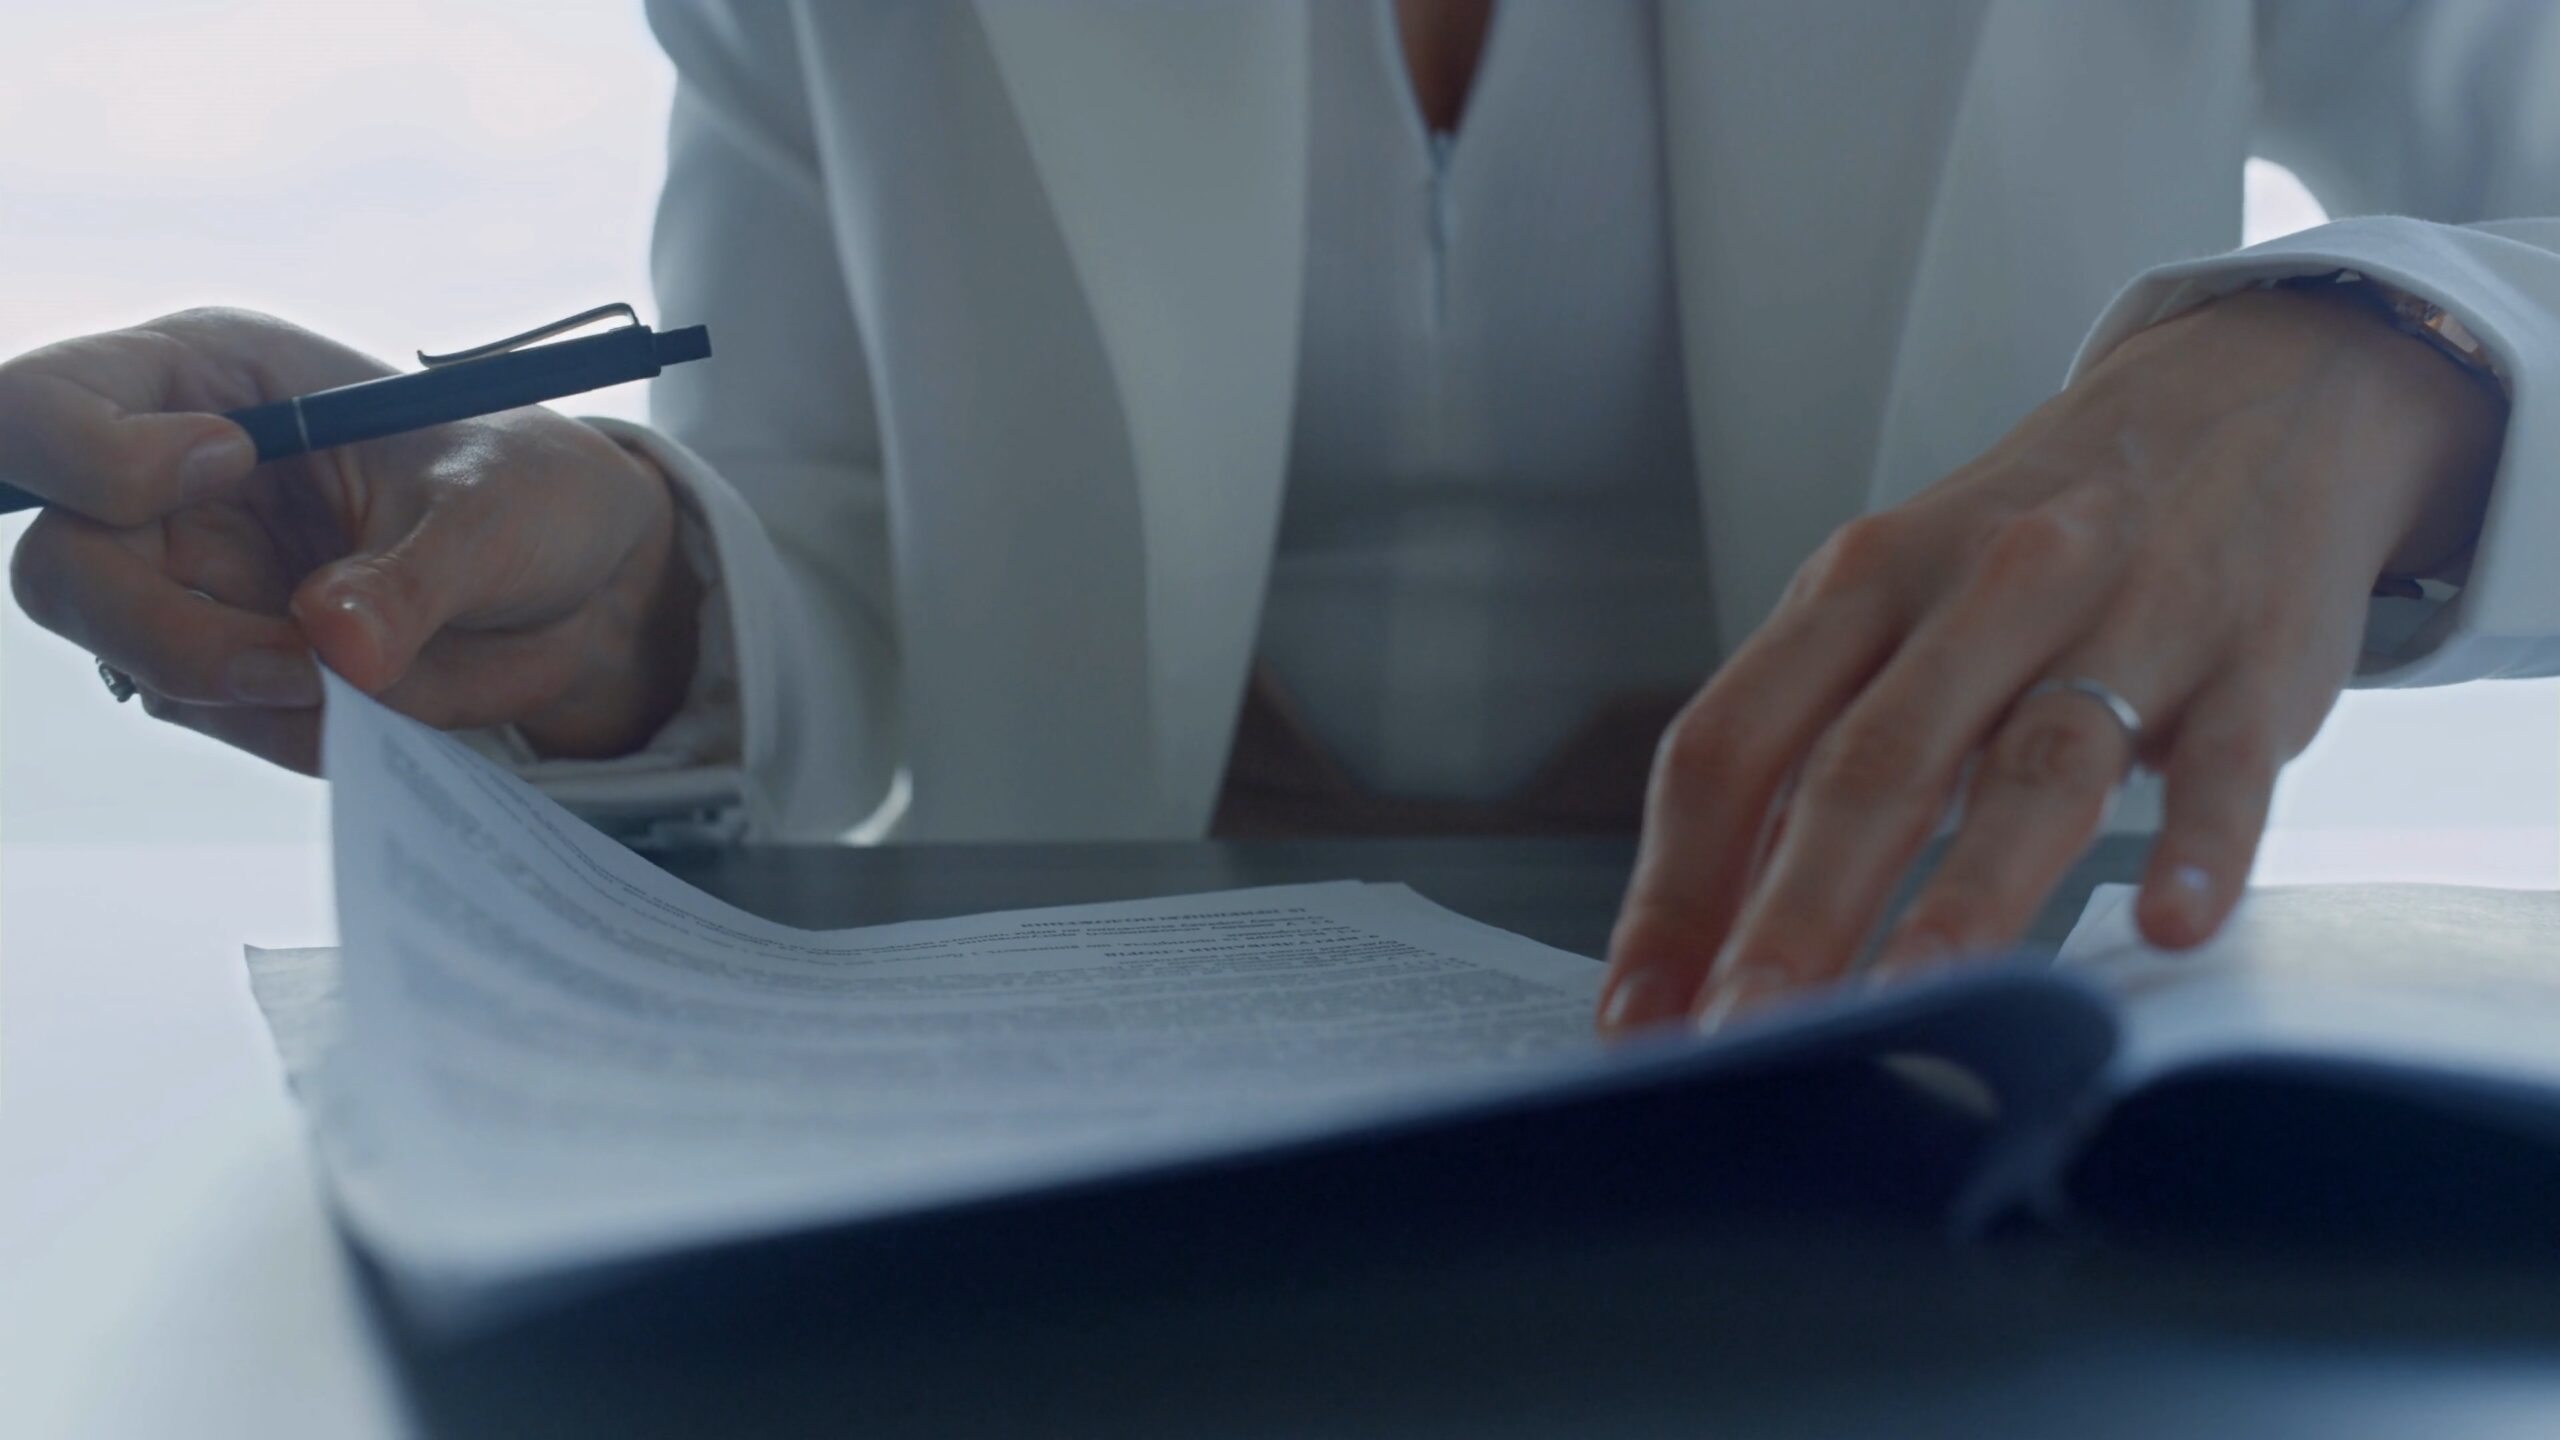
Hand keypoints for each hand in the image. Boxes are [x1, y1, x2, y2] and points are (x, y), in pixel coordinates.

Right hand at [4, 308, 697, 772]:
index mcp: (205, 379)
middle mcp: (166, 478)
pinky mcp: (224, 658)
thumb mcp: (499, 512)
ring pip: (137, 665)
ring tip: (397, 676)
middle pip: (62, 571)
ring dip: (268, 697)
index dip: (97, 456)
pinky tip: (391, 702)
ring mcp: (186, 576)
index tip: (229, 465)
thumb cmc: (532, 495)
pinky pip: (218, 719)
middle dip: (177, 636)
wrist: (581, 580)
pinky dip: (302, 730)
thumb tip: (336, 648)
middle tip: (308, 670)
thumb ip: (417, 576)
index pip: (38, 405)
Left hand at [1600, 287, 2505, 1033]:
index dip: (1675, 888)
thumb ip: (1807, 758)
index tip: (1640, 1017)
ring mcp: (2122, 619)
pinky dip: (2199, 843)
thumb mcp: (1894, 608)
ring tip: (1913, 1007)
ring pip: (2030, 768)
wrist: (2241, 398)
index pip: (1730, 743)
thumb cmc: (2030, 546)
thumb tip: (1703, 941)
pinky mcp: (2253, 657)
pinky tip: (2168, 924)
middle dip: (1793, 916)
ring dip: (1964, 898)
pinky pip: (2223, 760)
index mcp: (1855, 586)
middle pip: (1864, 768)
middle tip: (1743, 1042)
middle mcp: (1976, 592)